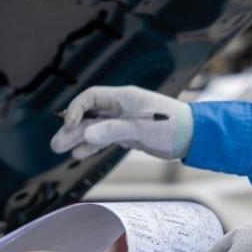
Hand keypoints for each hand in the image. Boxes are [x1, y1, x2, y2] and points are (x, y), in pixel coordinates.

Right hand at [50, 86, 192, 159]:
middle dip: (71, 129)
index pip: (90, 98)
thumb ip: (113, 130)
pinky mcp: (126, 134)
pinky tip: (80, 153)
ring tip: (61, 150)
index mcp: (124, 98)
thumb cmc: (174, 126)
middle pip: (88, 116)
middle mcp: (120, 108)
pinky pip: (103, 138)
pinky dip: (91, 145)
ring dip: (78, 139)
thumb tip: (86, 133)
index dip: (75, 110)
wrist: (195, 137)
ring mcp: (122, 121)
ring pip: (93, 129)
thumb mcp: (142, 128)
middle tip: (56, 144)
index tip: (68, 125)